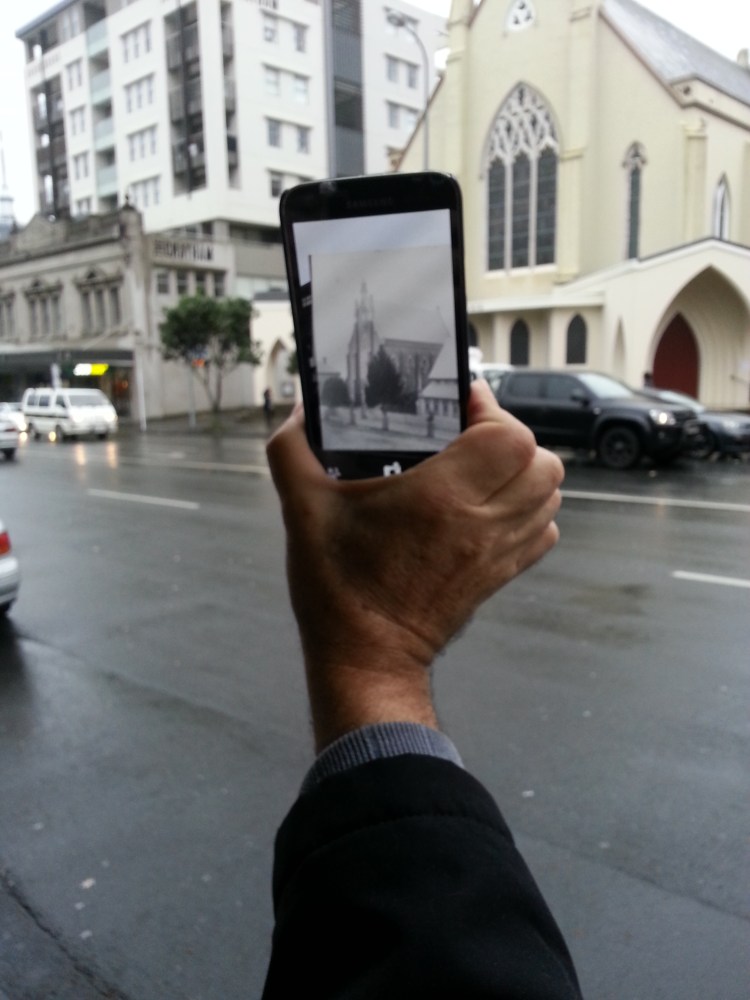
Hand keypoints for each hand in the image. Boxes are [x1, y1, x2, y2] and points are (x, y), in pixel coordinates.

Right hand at [267, 380, 563, 748]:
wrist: (366, 658)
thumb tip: (302, 409)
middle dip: (510, 437)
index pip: (509, 436)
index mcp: (440, 497)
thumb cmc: (335, 585)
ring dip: (524, 471)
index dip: (490, 410)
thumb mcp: (300, 509)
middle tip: (469, 435)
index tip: (458, 407)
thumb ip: (292, 449)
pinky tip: (491, 507)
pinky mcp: (501, 576)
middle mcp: (481, 522)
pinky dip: (530, 510)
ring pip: (549, 494)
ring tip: (482, 468)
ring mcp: (498, 552)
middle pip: (541, 461)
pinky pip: (543, 530)